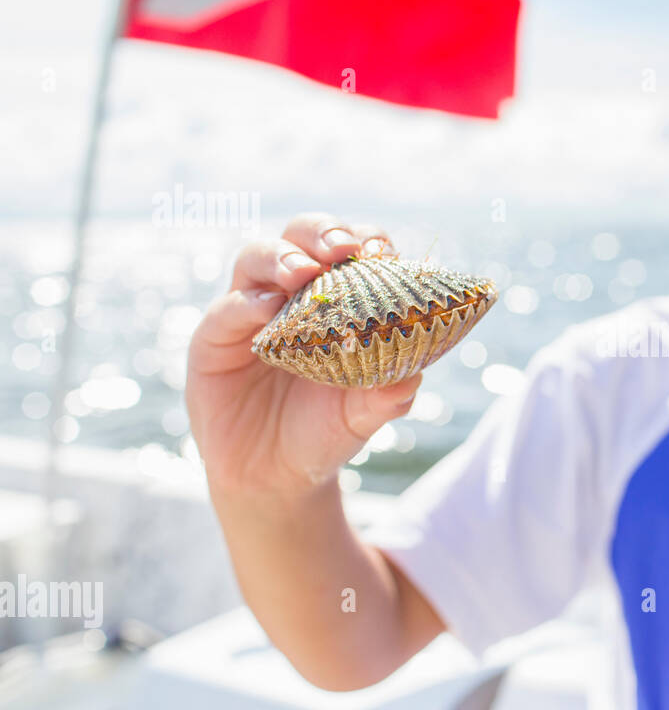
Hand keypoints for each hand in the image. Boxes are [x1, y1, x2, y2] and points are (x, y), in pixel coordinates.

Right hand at [186, 213, 421, 496]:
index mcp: (337, 298)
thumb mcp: (364, 415)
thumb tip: (413, 376)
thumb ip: (389, 394)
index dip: (368, 242)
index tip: (384, 252)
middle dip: (323, 233)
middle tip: (342, 249)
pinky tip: (268, 309)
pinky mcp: (214, 338)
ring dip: (283, 257)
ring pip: (258, 257)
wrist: (278, 476)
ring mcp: (249, 310)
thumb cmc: (326, 430)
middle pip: (302, 236)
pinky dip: (247, 302)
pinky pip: (227, 309)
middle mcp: (292, 293)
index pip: (353, 251)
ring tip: (303, 273)